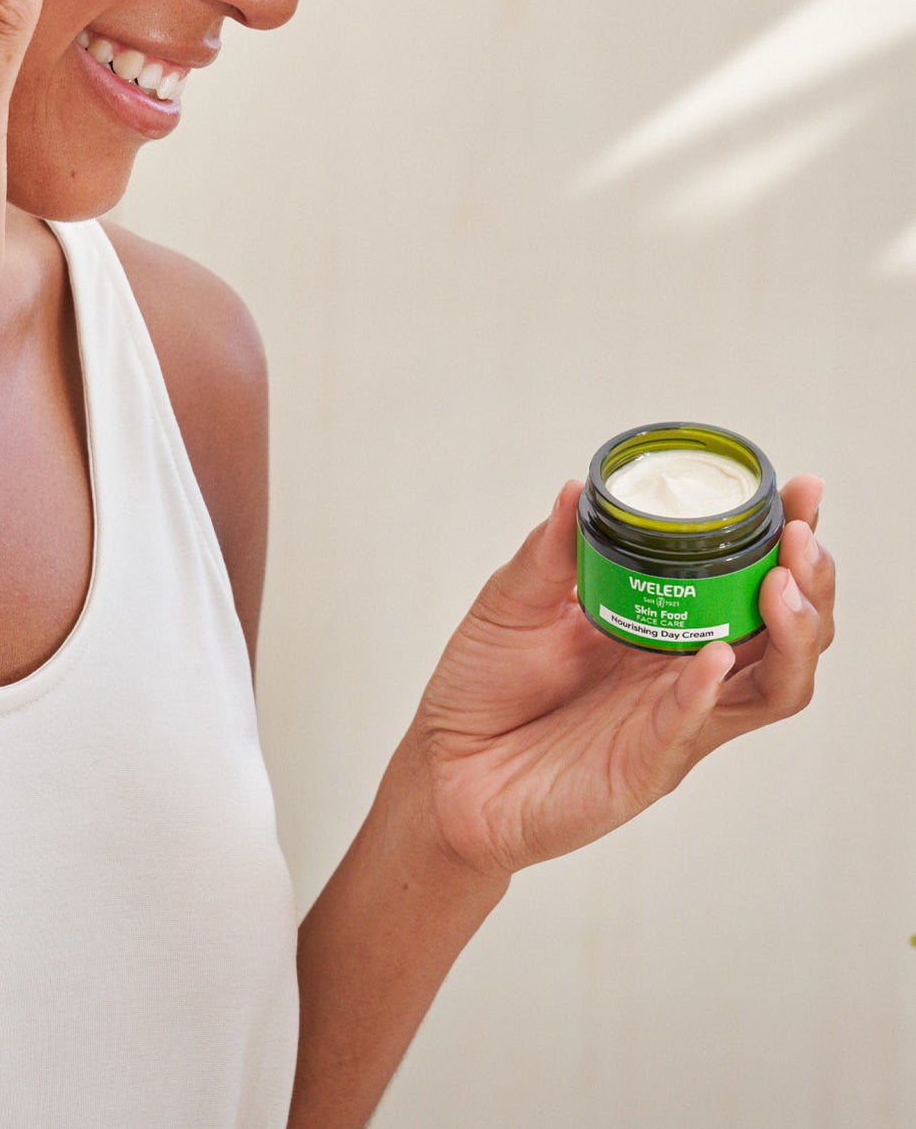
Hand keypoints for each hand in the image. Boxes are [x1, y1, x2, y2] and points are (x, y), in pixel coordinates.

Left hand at [403, 473, 835, 878]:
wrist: (443, 765)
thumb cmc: (485, 685)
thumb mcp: (515, 600)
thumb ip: (551, 551)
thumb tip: (579, 489)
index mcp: (668, 628)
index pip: (750, 582)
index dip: (786, 539)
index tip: (800, 490)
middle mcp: (687, 675)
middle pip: (788, 635)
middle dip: (811, 582)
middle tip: (801, 535)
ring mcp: (675, 723)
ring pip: (774, 688)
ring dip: (791, 636)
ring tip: (781, 585)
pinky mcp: (644, 766)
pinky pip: (690, 727)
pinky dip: (706, 691)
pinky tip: (715, 657)